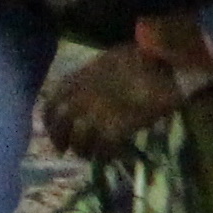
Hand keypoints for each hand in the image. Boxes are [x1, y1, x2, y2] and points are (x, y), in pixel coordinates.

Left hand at [40, 43, 189, 157]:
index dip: (50, 121)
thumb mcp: (108, 60)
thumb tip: (93, 87)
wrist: (163, 64)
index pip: (50, 107)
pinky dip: (106, 155)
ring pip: (79, 143)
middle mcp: (78, 101)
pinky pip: (103, 150)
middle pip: (59, 129)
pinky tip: (113, 154)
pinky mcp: (113, 130)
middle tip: (66, 149)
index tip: (56, 128)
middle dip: (61, 140)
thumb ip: (93, 77)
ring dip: (83, 150)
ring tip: (91, 154)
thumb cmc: (140, 56)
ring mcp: (95, 117)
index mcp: (76, 81)